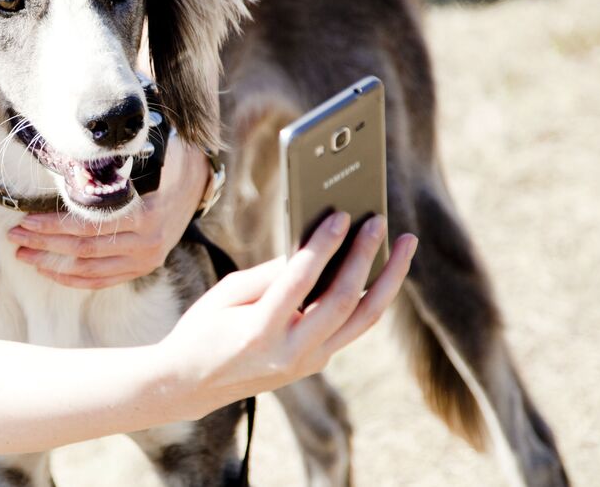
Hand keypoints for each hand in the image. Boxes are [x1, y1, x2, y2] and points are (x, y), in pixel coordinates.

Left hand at [6, 136, 208, 288]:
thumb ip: (116, 166)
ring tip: (23, 254)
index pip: (88, 225)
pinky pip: (102, 281)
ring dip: (52, 263)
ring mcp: (144, 261)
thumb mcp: (148, 158)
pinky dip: (73, 279)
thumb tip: (74, 159)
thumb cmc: (164, 165)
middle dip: (44, 243)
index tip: (24, 219)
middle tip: (14, 236)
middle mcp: (146, 244)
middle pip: (83, 249)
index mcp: (145, 215)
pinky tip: (48, 271)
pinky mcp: (141, 269)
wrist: (196, 186)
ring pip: (89, 269)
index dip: (53, 225)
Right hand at [157, 211, 416, 418]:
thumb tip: (311, 249)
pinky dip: (370, 295)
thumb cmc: (204, 329)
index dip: (324, 245)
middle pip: (343, 301)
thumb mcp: (226, 294)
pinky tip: (380, 269)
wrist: (194, 383)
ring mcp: (308, 363)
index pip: (301, 281)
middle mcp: (291, 352)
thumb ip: (270, 274)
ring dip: (389, 280)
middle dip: (365, 256)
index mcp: (259, 331)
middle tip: (378, 221)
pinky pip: (352, 327)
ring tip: (405, 246)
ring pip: (363, 320)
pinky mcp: (316, 363)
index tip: (342, 215)